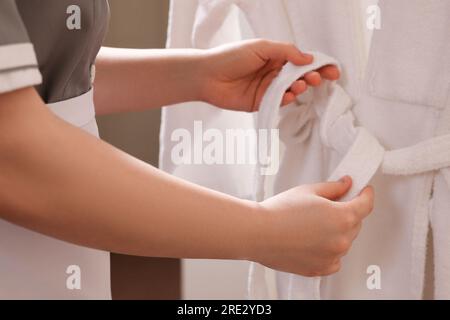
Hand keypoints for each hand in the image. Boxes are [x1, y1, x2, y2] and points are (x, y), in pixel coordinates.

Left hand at [199, 39, 339, 111]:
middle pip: (300, 76)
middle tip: (319, 78)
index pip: (301, 60)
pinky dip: (288, 99)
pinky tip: (290, 94)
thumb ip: (286, 52)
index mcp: (275, 56)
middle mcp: (273, 72)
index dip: (317, 64)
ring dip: (301, 87)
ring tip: (302, 84)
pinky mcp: (261, 103)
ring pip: (292, 90)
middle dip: (313, 77)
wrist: (207, 76)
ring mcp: (268, 88)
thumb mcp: (261, 48)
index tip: (332, 70)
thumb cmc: (230, 56)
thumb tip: (308, 58)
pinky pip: (280, 102)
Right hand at [251, 177, 373, 276]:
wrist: (258, 233)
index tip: (364, 191)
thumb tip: (346, 185)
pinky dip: (329, 250)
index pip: (366, 205)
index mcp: (342, 217)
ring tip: (312, 225)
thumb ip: (333, 188)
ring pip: (344, 241)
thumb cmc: (279, 212)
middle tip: (328, 206)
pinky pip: (334, 259)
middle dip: (347, 213)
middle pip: (355, 223)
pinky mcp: (320, 269)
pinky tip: (311, 241)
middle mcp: (342, 240)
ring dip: (337, 232)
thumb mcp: (308, 191)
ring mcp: (332, 257)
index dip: (366, 195)